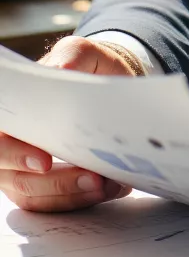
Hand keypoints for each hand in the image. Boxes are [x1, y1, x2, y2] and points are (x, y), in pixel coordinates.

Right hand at [0, 36, 133, 212]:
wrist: (103, 86)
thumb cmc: (86, 68)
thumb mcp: (82, 53)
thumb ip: (71, 58)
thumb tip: (59, 74)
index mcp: (9, 110)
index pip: (1, 138)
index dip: (16, 154)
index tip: (45, 161)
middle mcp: (8, 143)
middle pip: (13, 176)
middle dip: (55, 181)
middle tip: (92, 178)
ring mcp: (20, 169)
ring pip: (35, 195)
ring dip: (72, 195)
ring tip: (108, 185)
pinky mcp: (43, 187)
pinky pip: (54, 203)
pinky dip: (81, 200)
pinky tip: (110, 188)